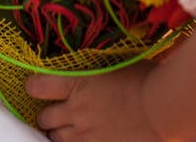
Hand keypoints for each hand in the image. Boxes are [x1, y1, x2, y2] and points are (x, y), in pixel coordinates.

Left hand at [25, 64, 162, 141]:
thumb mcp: (116, 63)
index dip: (33, 86)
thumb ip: (98, 67)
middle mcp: (75, 111)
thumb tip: (94, 62)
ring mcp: (86, 135)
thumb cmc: (145, 78)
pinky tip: (84, 138)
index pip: (38, 86)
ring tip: (67, 127)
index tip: (34, 85)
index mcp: (77, 83)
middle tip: (55, 110)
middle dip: (47, 114)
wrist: (163, 109)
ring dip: (59, 132)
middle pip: (44, 118)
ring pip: (56, 138)